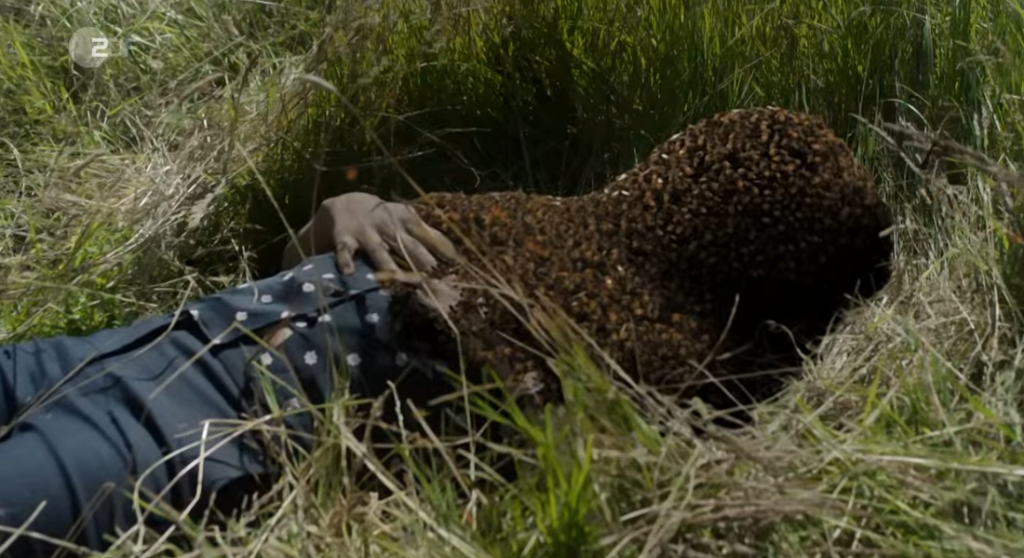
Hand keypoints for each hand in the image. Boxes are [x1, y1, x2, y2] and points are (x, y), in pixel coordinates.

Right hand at [281, 192, 457, 274]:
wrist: (347, 204)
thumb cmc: (384, 218)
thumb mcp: (406, 220)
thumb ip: (428, 234)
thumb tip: (454, 253)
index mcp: (407, 221)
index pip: (428, 238)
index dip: (442, 254)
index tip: (455, 270)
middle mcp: (388, 226)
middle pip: (407, 247)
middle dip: (421, 263)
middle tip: (433, 282)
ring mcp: (366, 232)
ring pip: (378, 250)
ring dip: (386, 263)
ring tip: (395, 276)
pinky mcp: (345, 238)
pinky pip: (345, 251)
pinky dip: (345, 261)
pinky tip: (348, 273)